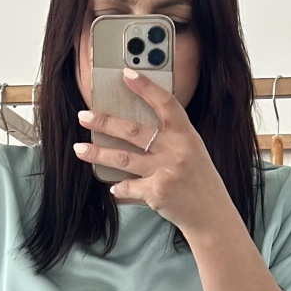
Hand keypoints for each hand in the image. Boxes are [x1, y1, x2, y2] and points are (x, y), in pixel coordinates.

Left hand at [72, 70, 236, 239]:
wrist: (212, 215)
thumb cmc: (200, 182)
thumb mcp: (193, 151)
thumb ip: (170, 138)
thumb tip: (133, 129)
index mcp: (187, 135)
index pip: (165, 103)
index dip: (146, 87)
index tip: (126, 74)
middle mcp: (176, 150)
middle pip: (133, 130)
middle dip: (104, 122)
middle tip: (84, 116)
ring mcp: (165, 171)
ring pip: (122, 158)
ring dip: (97, 153)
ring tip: (79, 149)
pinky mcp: (156, 192)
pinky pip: (127, 186)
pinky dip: (118, 188)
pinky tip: (114, 188)